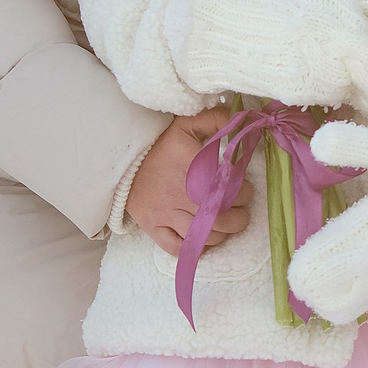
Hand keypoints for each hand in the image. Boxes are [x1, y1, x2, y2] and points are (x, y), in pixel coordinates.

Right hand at [125, 108, 250, 254]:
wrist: (122, 159)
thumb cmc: (158, 144)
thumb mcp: (186, 124)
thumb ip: (214, 119)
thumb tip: (239, 120)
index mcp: (196, 174)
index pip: (234, 193)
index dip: (245, 193)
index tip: (243, 188)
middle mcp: (184, 198)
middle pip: (224, 220)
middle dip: (238, 217)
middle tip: (237, 209)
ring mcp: (168, 216)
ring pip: (205, 237)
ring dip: (221, 233)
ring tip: (222, 223)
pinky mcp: (154, 228)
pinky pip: (178, 248)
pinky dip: (194, 248)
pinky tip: (202, 238)